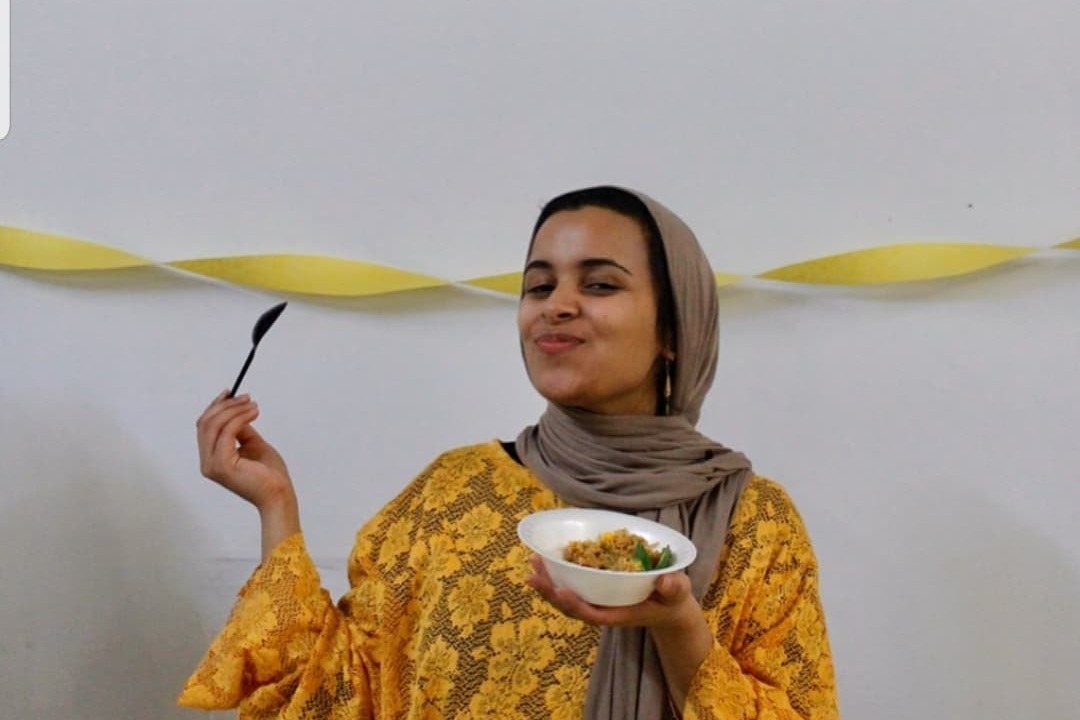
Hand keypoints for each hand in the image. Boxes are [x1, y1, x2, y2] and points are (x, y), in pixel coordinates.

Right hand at [196, 390, 294, 511]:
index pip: (204, 427)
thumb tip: (235, 411)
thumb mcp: (252, 444)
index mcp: (211, 458)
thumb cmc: (269, 474)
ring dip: (234, 409)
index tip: (230, 393)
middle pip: (205, 424)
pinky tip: (253, 413)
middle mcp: (207, 463)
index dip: (215, 407)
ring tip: (253, 405)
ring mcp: (212, 465)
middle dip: (225, 405)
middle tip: (246, 397)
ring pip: (214, 425)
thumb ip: (240, 429)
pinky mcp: (222, 465)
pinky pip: (227, 432)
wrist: (279, 494)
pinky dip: (239, 417)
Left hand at [525, 555, 700, 630]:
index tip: (559, 591)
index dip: (574, 605)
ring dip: (548, 582)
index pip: (592, 614)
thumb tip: (665, 580)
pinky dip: (557, 575)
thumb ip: (673, 588)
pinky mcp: (596, 592)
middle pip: (572, 606)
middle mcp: (604, 609)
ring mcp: (598, 601)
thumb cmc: (673, 599)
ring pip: (567, 597)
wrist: (670, 607)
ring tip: (532, 563)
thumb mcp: (677, 593)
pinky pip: (573, 586)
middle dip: (550, 592)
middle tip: (532, 574)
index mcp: (620, 613)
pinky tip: (546, 560)